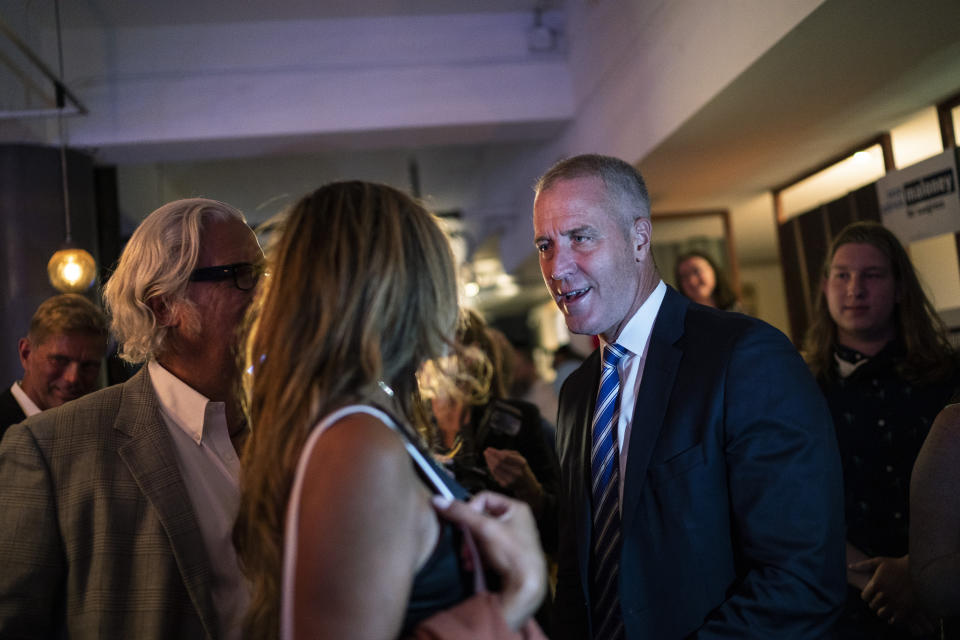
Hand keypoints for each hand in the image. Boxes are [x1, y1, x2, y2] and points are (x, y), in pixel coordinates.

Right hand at [432, 491, 546, 630]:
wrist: (526, 588)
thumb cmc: (511, 553)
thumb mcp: (484, 529)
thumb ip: (461, 514)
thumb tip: (437, 500)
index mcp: (516, 508)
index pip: (484, 498)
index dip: (470, 509)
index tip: (463, 524)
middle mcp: (516, 521)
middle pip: (481, 519)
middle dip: (468, 534)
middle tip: (463, 547)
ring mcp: (513, 539)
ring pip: (482, 536)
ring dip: (470, 547)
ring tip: (466, 559)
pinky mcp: (508, 556)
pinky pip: (487, 549)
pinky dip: (477, 556)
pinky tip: (472, 566)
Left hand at [483, 447, 539, 491]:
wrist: (526, 484)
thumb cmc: (522, 469)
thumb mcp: (520, 458)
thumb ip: (509, 453)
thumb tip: (496, 451)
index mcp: (521, 464)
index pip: (505, 457)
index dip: (495, 453)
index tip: (489, 449)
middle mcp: (516, 473)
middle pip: (498, 463)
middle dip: (490, 457)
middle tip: (486, 452)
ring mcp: (510, 480)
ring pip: (495, 469)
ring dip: (489, 462)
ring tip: (486, 456)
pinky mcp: (505, 485)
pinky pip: (494, 475)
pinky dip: (490, 468)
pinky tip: (489, 464)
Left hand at [853, 555, 935, 633]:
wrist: (919, 570)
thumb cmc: (897, 565)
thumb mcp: (879, 561)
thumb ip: (864, 565)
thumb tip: (849, 567)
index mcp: (876, 584)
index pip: (864, 597)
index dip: (867, 596)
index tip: (872, 594)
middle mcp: (884, 594)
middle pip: (872, 606)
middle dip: (875, 603)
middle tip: (879, 601)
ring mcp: (895, 603)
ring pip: (881, 614)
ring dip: (883, 611)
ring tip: (886, 607)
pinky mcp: (905, 610)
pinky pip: (894, 620)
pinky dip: (893, 619)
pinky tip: (894, 614)